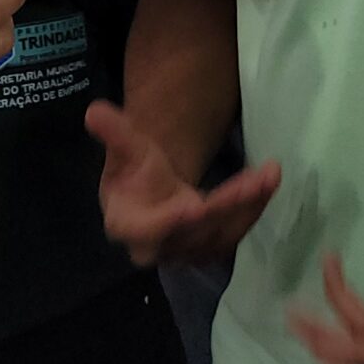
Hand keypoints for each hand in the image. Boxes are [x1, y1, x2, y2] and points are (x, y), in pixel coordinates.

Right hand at [88, 100, 281, 266]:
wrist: (147, 196)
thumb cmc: (133, 173)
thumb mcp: (125, 148)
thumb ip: (113, 133)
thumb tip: (94, 111)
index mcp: (129, 225)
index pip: (148, 229)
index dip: (169, 221)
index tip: (193, 207)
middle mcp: (160, 247)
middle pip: (197, 231)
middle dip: (228, 205)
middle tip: (257, 180)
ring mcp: (188, 252)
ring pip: (222, 234)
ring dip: (249, 206)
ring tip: (270, 175)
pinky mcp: (210, 249)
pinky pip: (235, 232)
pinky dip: (253, 208)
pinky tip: (268, 182)